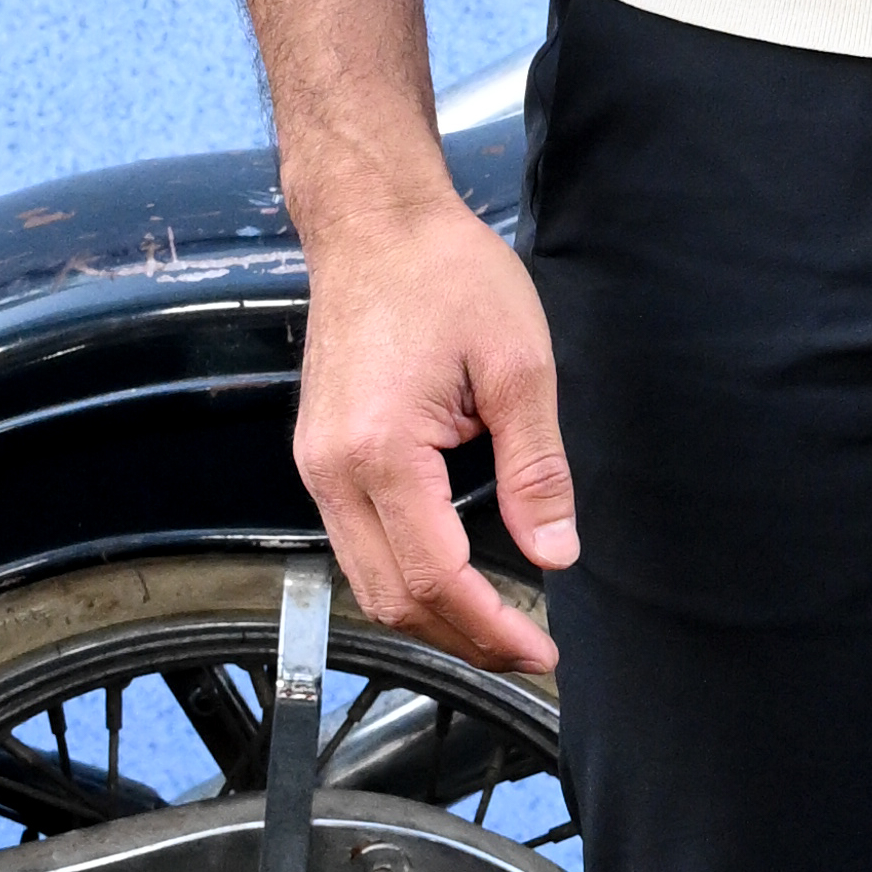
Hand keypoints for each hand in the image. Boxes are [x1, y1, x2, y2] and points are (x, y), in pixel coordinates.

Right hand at [292, 190, 577, 671]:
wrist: (374, 219)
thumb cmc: (445, 271)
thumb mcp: (518, 361)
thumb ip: (536, 466)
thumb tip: (555, 553)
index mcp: (380, 452)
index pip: (436, 578)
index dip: (491, 628)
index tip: (540, 652)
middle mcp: (332, 472)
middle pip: (392, 599)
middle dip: (462, 638)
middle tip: (526, 653)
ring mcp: (316, 465)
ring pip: (367, 581)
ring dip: (431, 615)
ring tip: (496, 625)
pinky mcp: (319, 454)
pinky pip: (357, 543)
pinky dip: (405, 575)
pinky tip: (452, 574)